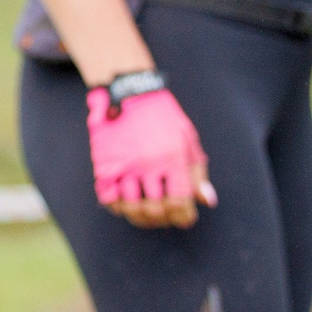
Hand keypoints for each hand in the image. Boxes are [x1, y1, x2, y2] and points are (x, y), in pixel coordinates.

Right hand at [87, 87, 215, 230]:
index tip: (185, 219)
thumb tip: (206, 202)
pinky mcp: (104, 165)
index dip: (183, 217)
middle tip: (167, 218)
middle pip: (155, 208)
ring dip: (141, 218)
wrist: (129, 92)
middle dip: (164, 219)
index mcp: (173, 156)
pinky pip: (109, 199)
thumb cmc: (163, 117)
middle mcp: (148, 163)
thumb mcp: (187, 139)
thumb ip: (197, 172)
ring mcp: (124, 165)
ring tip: (148, 216)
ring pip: (131, 208)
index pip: (179, 201)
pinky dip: (119, 208)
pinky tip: (127, 205)